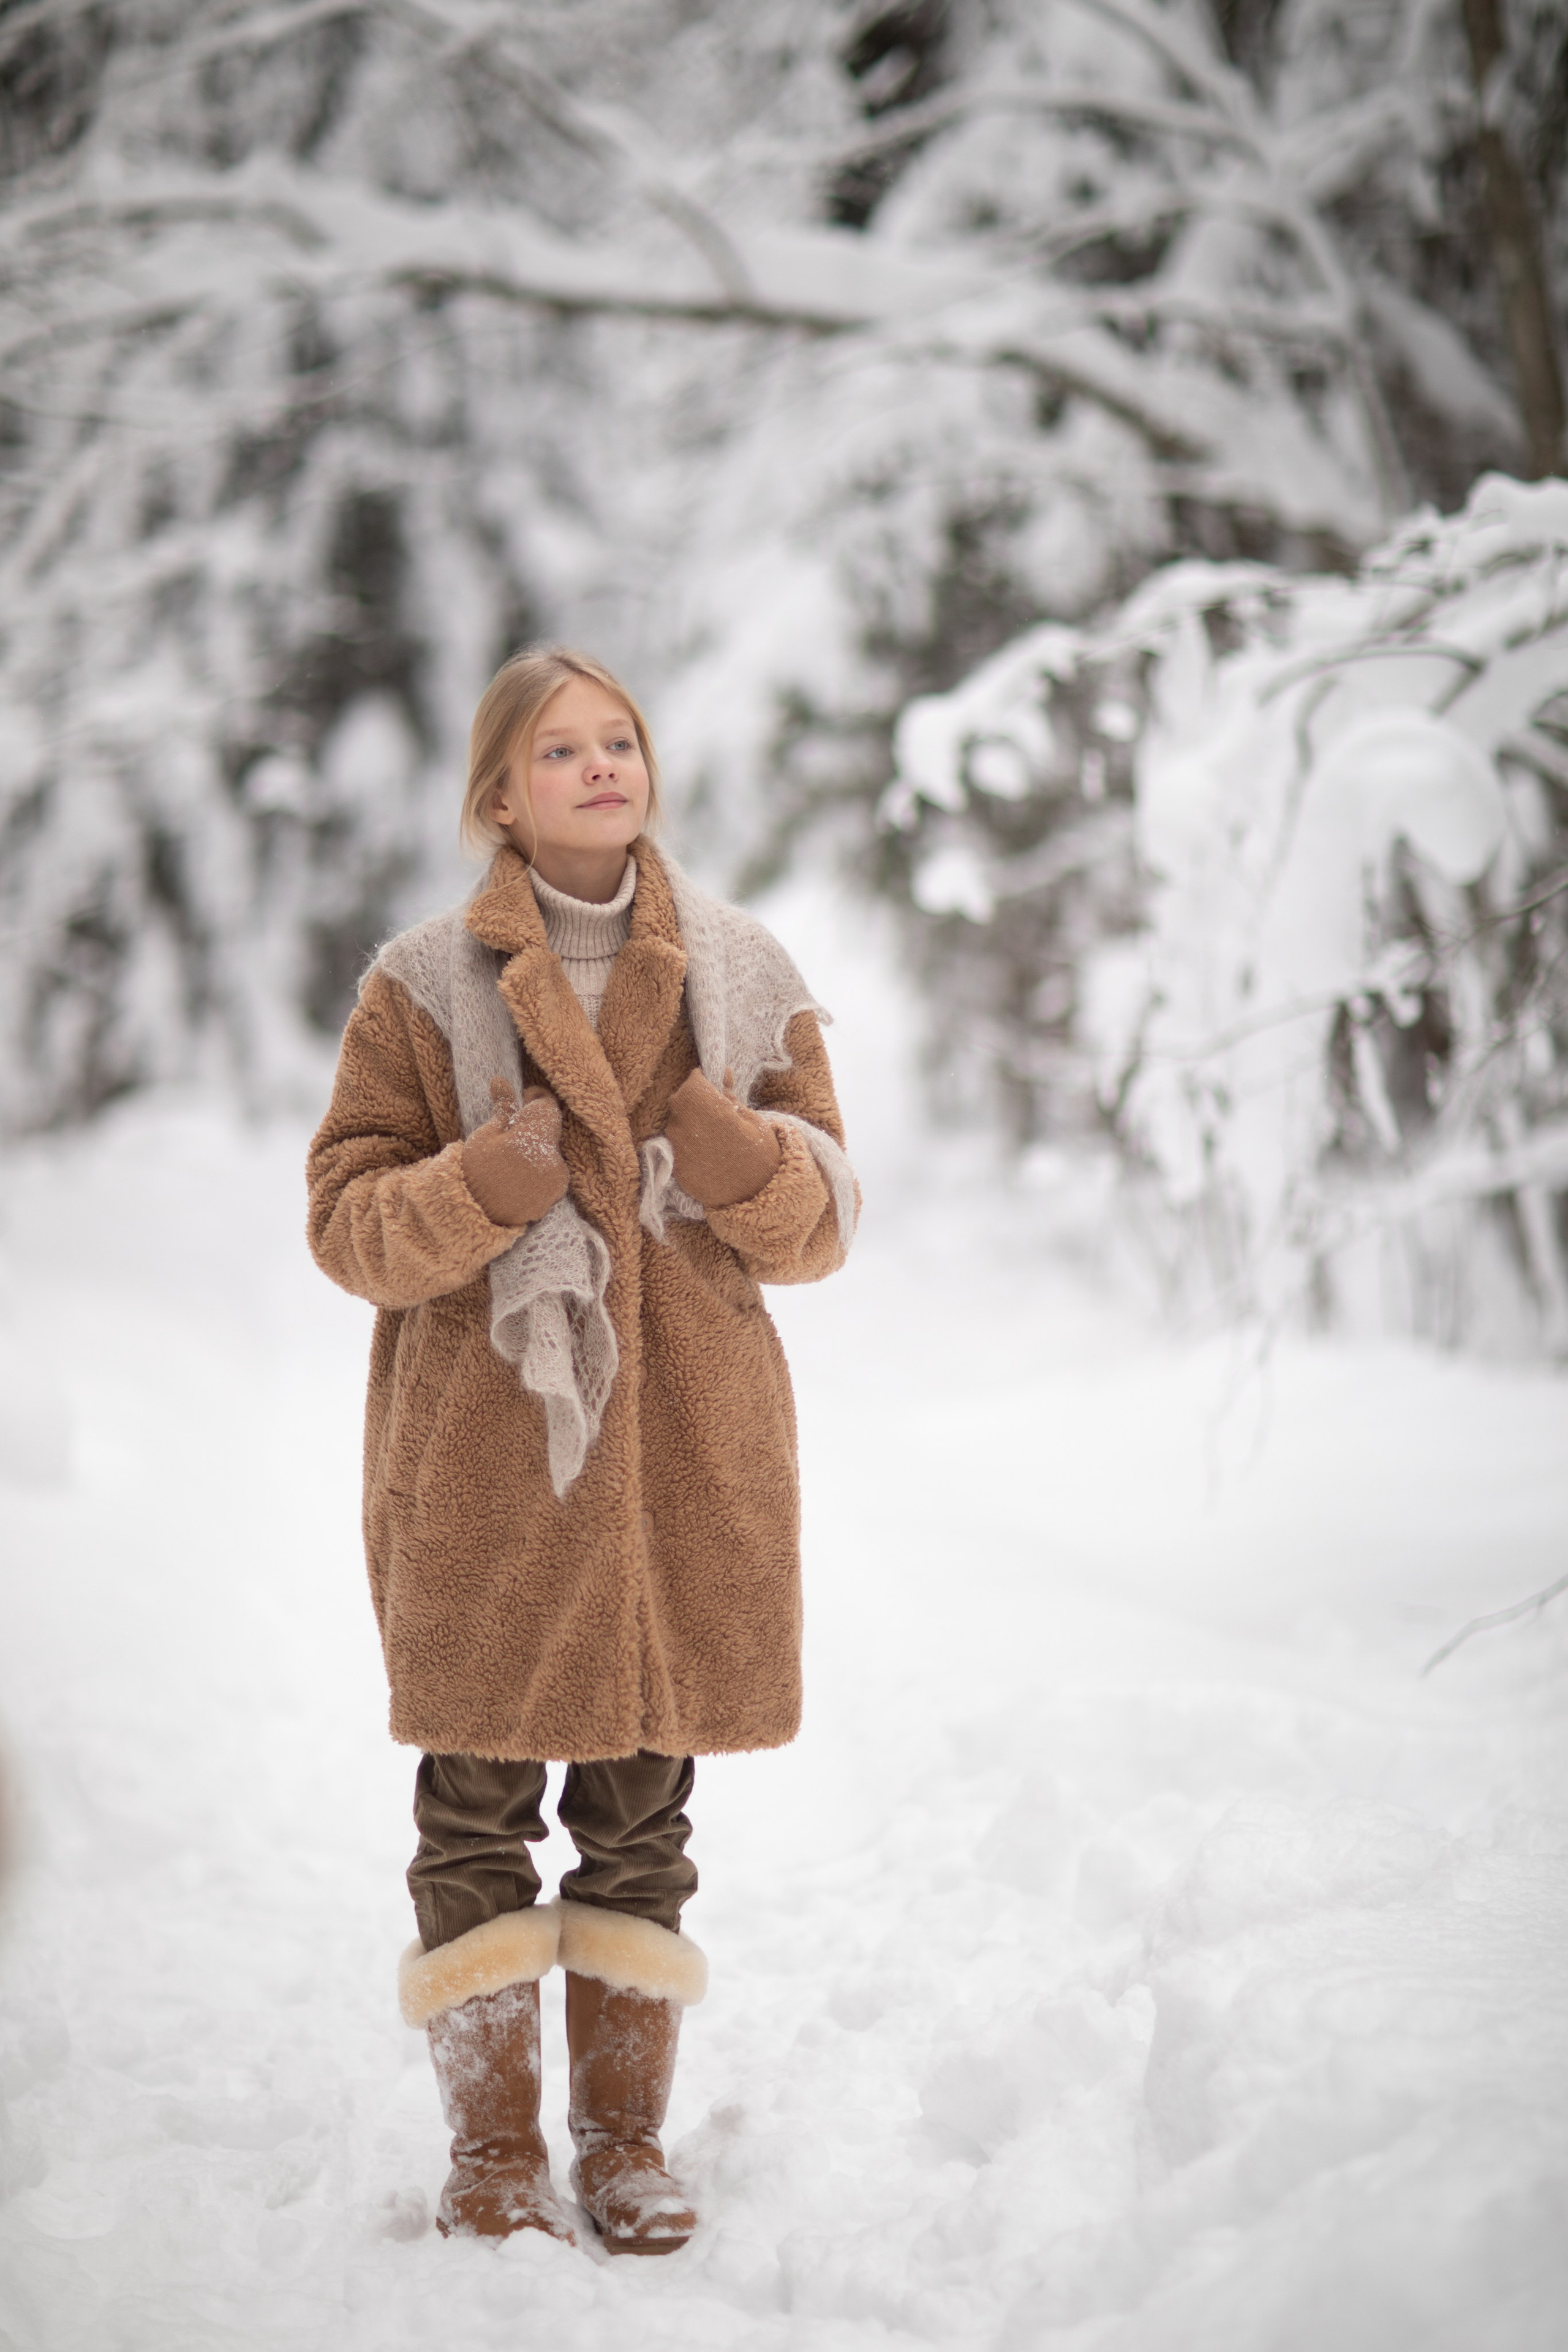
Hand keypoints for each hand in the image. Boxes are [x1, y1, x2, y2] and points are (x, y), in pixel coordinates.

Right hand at [462, 1078, 568, 1227]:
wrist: (474, 1217)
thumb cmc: (476, 1173)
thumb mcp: (485, 1137)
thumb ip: (503, 1109)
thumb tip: (501, 1080)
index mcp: (535, 1139)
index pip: (548, 1107)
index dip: (535, 1100)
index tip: (523, 1101)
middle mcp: (553, 1160)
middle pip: (549, 1132)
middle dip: (532, 1130)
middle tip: (507, 1138)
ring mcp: (556, 1181)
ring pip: (551, 1154)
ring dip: (536, 1152)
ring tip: (510, 1163)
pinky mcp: (555, 1197)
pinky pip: (551, 1175)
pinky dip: (538, 1172)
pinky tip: (518, 1178)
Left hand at [664, 1066, 780, 1209]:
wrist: (755, 1197)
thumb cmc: (759, 1154)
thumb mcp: (752, 1119)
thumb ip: (730, 1096)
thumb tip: (723, 1072)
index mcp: (704, 1107)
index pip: (693, 1081)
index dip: (705, 1083)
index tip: (715, 1089)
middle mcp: (683, 1123)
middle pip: (681, 1100)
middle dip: (696, 1102)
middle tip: (717, 1114)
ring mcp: (675, 1147)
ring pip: (676, 1123)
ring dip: (691, 1124)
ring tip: (714, 1138)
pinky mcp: (674, 1165)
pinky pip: (677, 1145)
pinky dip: (689, 1144)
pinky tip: (707, 1153)